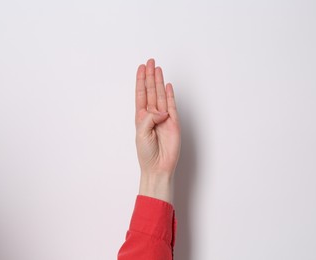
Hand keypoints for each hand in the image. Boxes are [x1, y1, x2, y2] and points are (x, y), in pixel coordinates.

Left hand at [135, 58, 180, 202]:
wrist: (158, 166)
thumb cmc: (146, 153)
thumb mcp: (141, 133)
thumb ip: (149, 119)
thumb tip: (161, 110)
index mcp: (141, 117)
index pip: (141, 94)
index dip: (141, 80)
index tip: (141, 68)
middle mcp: (152, 114)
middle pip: (152, 90)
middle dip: (150, 76)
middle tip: (150, 61)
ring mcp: (164, 117)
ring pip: (161, 95)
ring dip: (159, 81)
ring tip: (158, 68)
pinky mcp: (174, 122)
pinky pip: (172, 105)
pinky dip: (171, 95)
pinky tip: (168, 85)